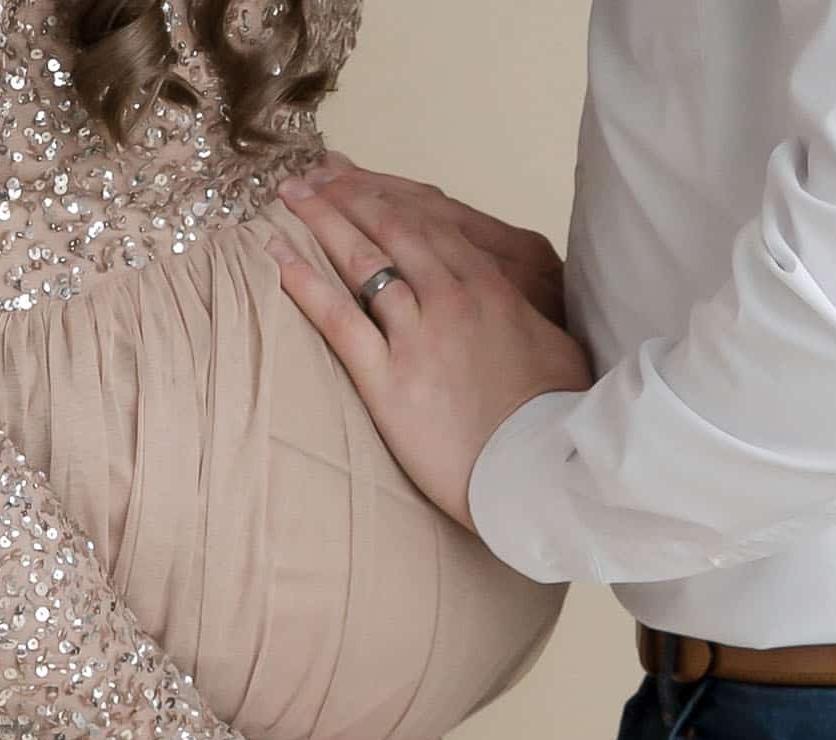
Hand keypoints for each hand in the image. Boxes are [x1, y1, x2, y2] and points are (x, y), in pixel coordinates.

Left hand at [270, 167, 593, 531]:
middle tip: (313, 175)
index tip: (364, 178)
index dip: (392, 196)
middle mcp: (451, 298)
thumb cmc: (557, 417)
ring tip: (289, 197)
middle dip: (350, 195)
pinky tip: (277, 255)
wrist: (538, 469)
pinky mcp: (388, 378)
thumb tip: (523, 309)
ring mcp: (417, 335)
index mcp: (495, 286)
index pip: (433, 223)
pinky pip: (338, 319)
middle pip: (392, 229)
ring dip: (321, 221)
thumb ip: (530, 315)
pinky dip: (304, 282)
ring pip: (363, 262)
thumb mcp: (558, 348)